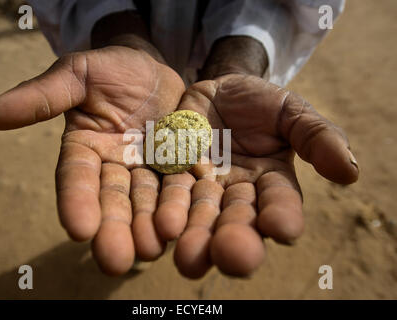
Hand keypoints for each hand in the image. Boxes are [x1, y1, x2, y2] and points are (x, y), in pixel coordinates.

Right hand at [0, 45, 184, 274]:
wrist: (153, 69)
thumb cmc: (111, 68)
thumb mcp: (76, 74)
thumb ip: (39, 96)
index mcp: (85, 148)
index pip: (76, 178)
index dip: (76, 202)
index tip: (78, 230)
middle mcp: (114, 166)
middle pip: (113, 200)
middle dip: (113, 230)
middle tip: (116, 261)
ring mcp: (148, 169)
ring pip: (147, 201)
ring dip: (148, 227)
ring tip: (151, 250)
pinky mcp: (177, 166)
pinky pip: (182, 186)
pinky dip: (182, 206)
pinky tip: (184, 226)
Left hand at [170, 73, 358, 277]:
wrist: (219, 90)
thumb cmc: (262, 103)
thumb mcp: (293, 112)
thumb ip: (317, 137)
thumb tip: (350, 171)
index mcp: (270, 182)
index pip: (279, 203)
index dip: (282, 216)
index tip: (283, 230)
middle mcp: (235, 192)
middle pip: (236, 220)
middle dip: (233, 239)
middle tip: (230, 257)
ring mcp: (201, 184)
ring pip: (198, 213)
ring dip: (194, 234)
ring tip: (188, 257)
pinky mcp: (171, 171)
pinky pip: (165, 189)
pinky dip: (163, 207)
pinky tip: (161, 224)